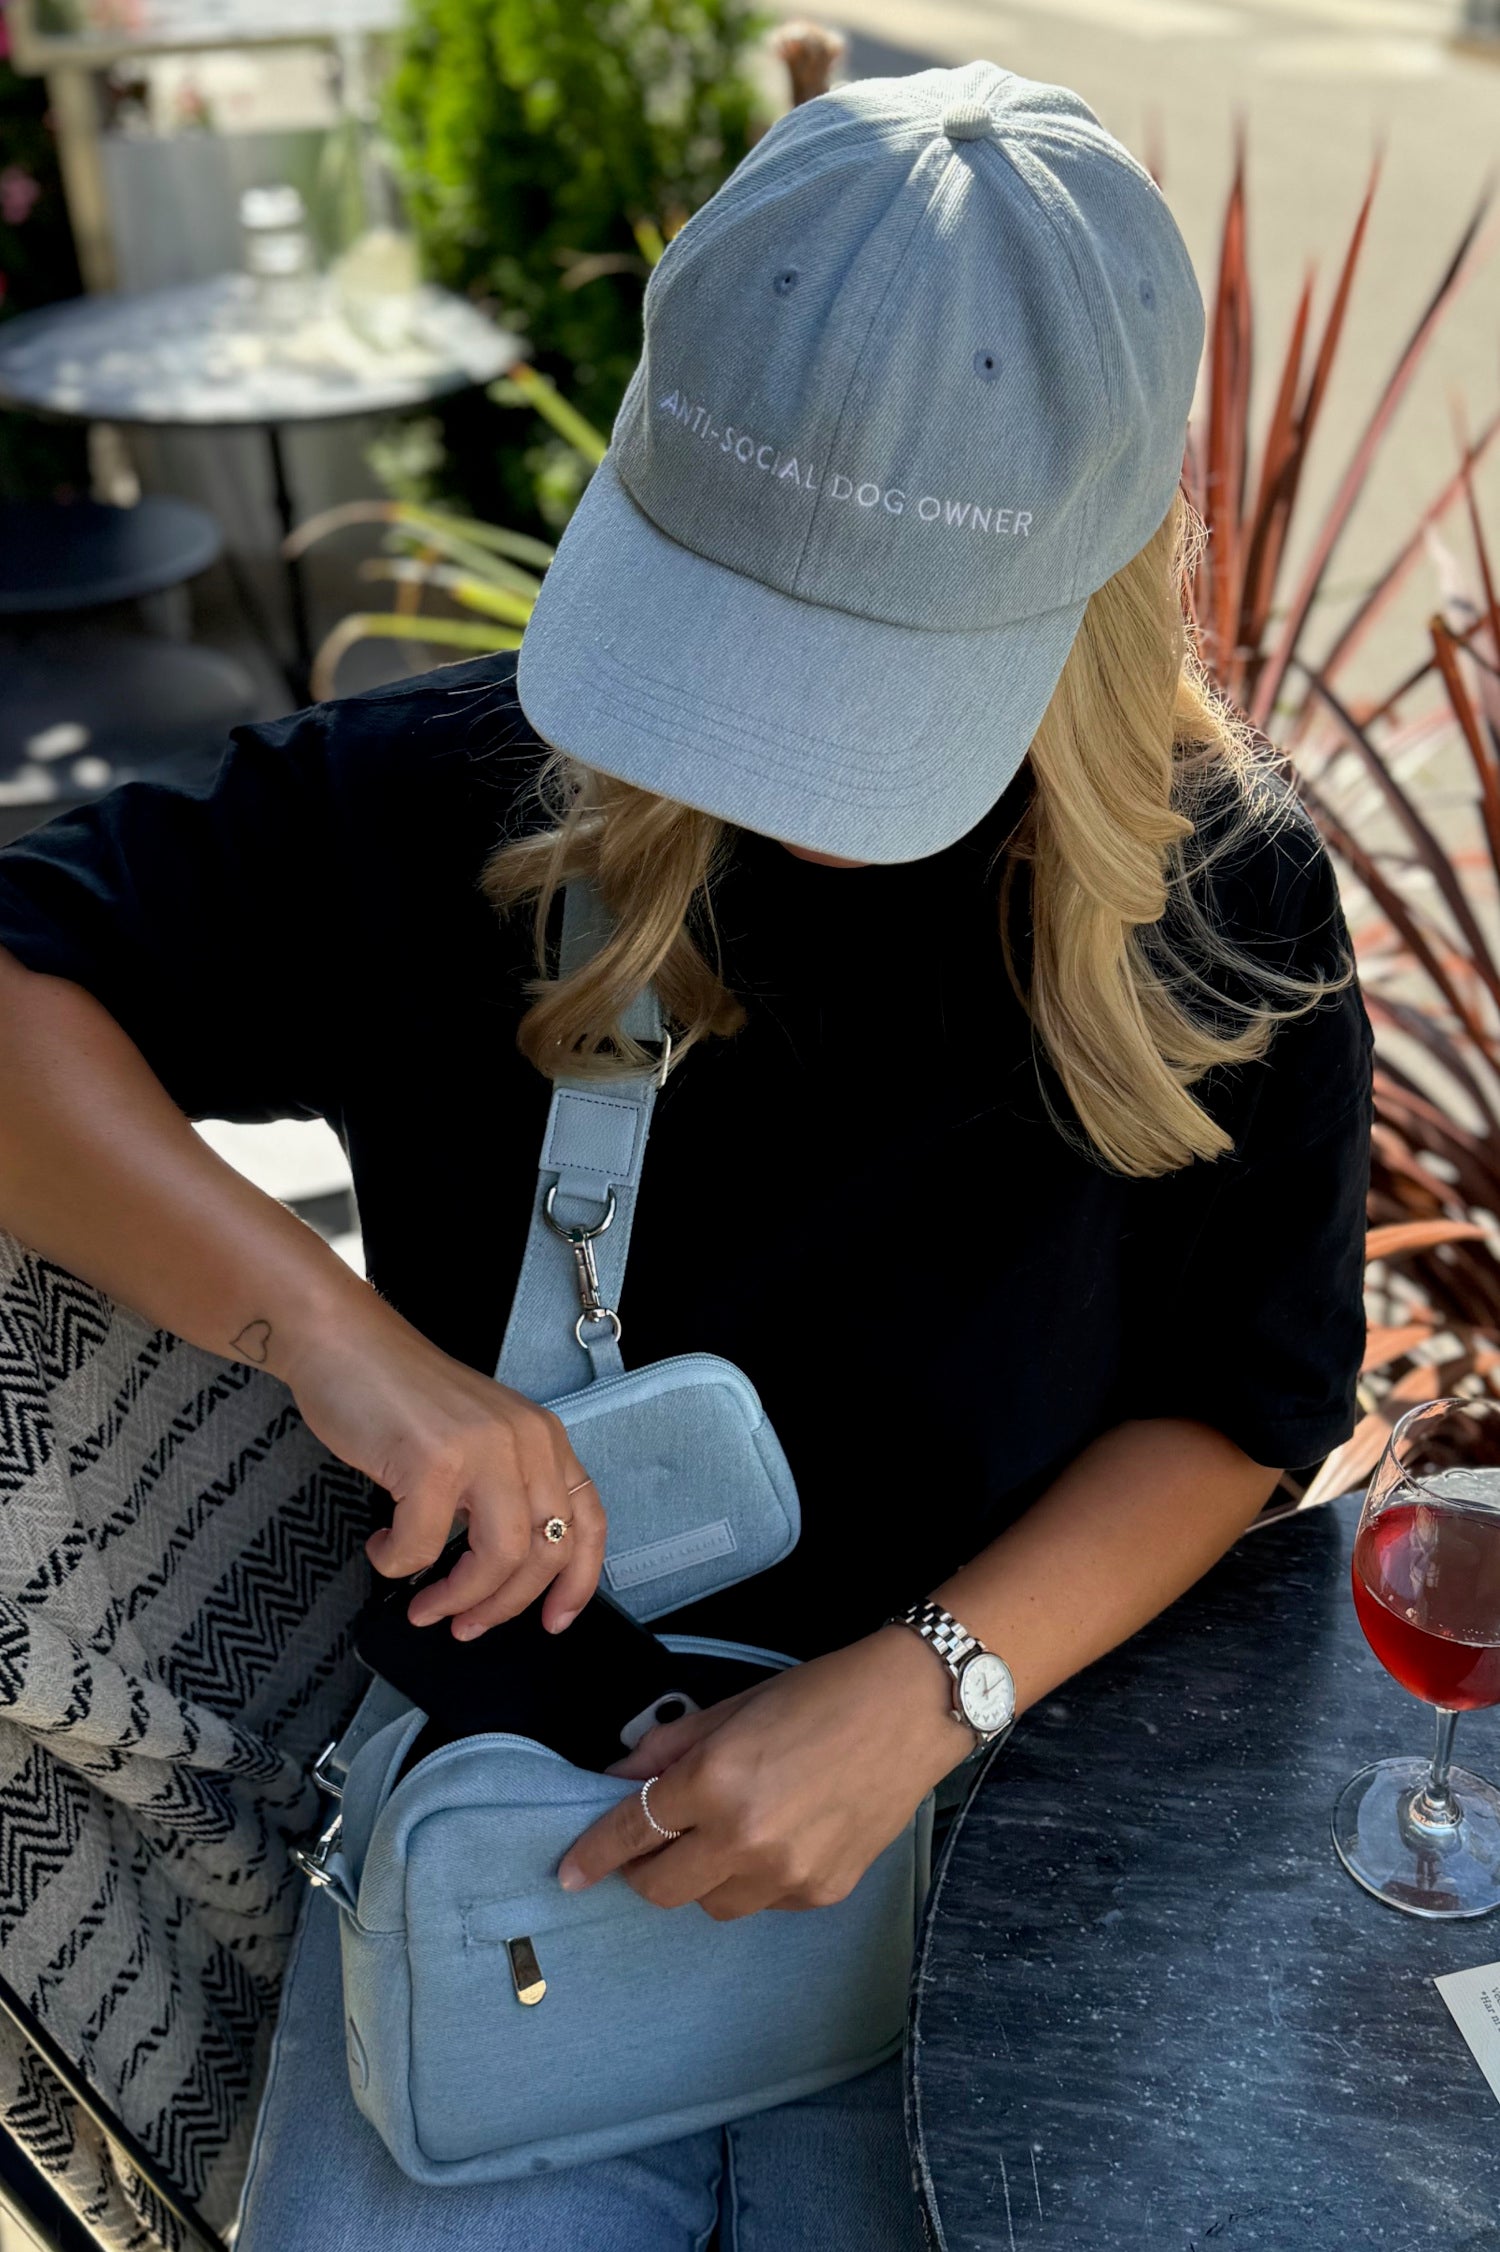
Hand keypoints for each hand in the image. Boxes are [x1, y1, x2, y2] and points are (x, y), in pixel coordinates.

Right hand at [280, 1290, 604, 1637]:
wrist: (343, 1342)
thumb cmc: (399, 1395)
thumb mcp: (478, 1437)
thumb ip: (501, 1489)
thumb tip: (501, 1574)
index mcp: (543, 1437)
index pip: (588, 1521)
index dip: (577, 1582)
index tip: (552, 1622)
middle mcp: (526, 1440)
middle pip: (543, 1554)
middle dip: (502, 1605)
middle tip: (463, 1624)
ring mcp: (483, 1448)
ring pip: (499, 1559)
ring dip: (458, 1598)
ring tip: (424, 1605)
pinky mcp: (434, 1460)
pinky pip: (423, 1547)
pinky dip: (397, 1562)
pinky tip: (381, 1546)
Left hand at [557, 1627, 974, 1918]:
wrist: (911, 1710)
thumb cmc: (818, 1694)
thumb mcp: (730, 1708)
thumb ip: (667, 1749)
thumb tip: (617, 1779)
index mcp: (715, 1781)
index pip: (633, 1833)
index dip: (593, 1856)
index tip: (570, 1874)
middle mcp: (746, 1838)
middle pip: (662, 1890)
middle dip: (644, 1870)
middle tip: (654, 1843)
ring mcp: (788, 1874)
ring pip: (712, 1904)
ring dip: (702, 1877)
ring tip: (727, 1832)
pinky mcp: (822, 1892)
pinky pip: (765, 1903)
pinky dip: (754, 1878)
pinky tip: (778, 1836)